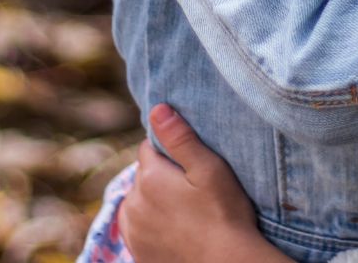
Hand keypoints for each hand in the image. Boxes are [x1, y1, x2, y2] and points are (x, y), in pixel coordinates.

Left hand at [121, 105, 289, 262]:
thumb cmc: (224, 215)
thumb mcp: (209, 169)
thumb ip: (180, 138)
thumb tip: (157, 109)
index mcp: (149, 177)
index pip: (149, 148)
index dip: (171, 151)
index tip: (191, 165)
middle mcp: (132, 202)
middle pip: (143, 175)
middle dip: (161, 176)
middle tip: (192, 190)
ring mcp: (132, 229)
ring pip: (138, 201)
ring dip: (153, 200)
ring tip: (185, 211)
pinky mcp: (136, 250)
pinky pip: (138, 226)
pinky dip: (150, 223)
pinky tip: (174, 228)